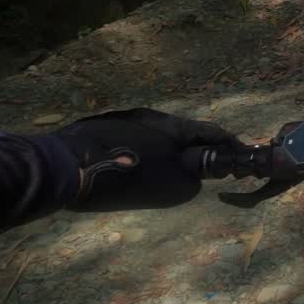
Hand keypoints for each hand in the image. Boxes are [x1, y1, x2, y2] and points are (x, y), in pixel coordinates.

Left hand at [52, 108, 242, 211]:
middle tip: (200, 171)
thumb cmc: (124, 175)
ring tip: (161, 176)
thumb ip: (190, 181)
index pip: (211, 132)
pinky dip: (140, 157)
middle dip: (194, 152)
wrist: (63, 166)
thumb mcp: (169, 187)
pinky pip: (131, 144)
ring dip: (164, 155)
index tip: (240, 154)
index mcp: (171, 126)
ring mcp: (122, 121)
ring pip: (155, 139)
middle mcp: (149, 117)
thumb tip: (193, 178)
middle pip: (182, 135)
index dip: (229, 144)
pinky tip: (129, 173)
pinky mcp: (99, 131)